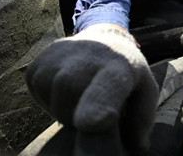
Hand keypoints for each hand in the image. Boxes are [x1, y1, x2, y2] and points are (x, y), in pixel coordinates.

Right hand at [25, 24, 158, 150]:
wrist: (102, 38)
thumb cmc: (125, 73)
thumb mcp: (144, 90)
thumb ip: (142, 118)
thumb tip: (134, 145)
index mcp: (120, 66)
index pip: (106, 86)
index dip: (98, 104)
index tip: (93, 123)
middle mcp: (88, 54)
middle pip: (70, 93)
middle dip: (78, 115)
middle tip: (93, 108)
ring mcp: (59, 54)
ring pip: (53, 100)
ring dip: (65, 110)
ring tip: (80, 97)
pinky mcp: (38, 60)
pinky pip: (37, 92)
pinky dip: (49, 100)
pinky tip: (64, 89)